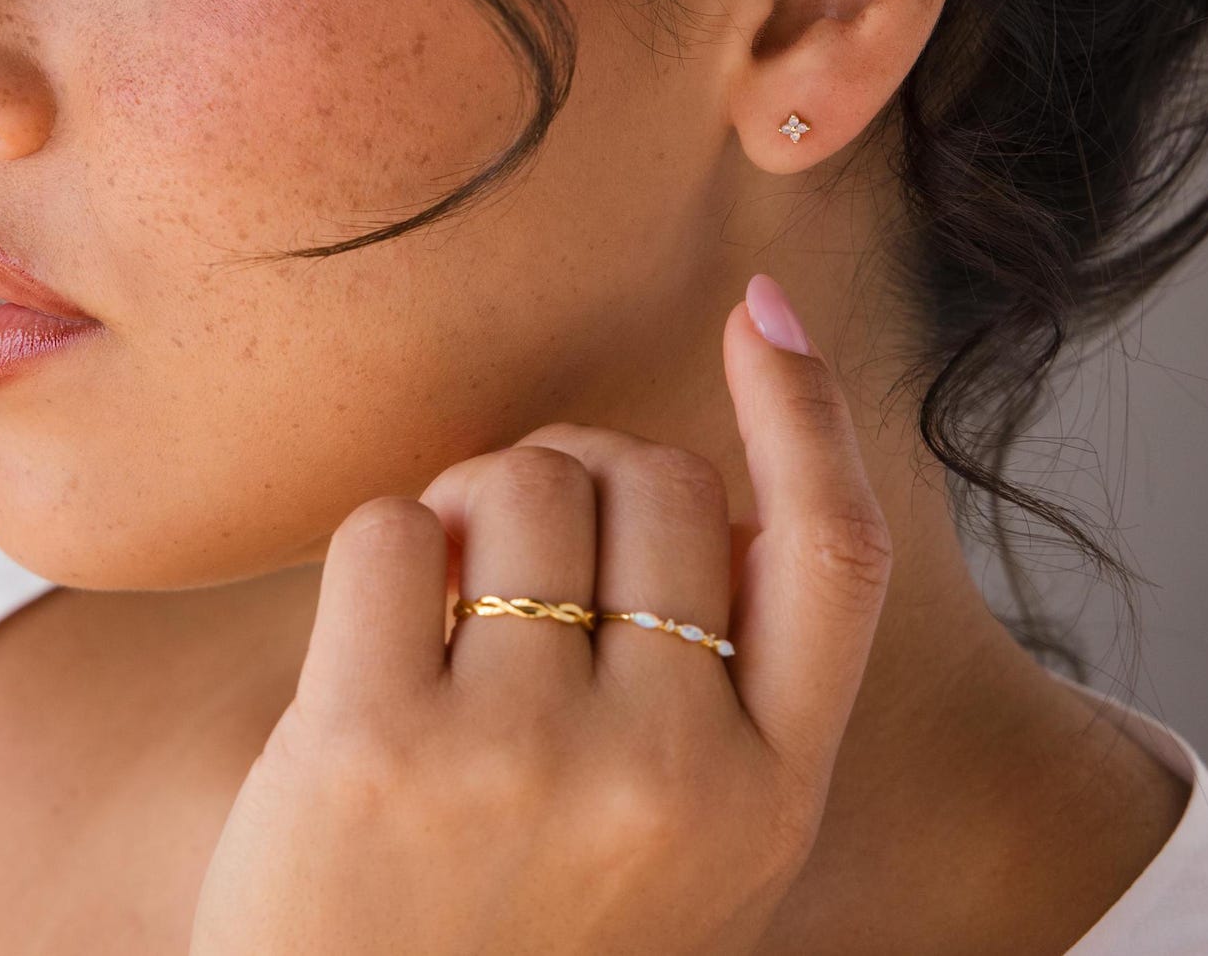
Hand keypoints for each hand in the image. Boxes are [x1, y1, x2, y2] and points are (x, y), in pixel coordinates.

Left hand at [188, 274, 892, 955]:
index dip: (807, 412)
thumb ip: (730, 689)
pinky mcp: (373, 748)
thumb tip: (711, 485)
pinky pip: (394, 524)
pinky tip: (375, 642)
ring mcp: (523, 760)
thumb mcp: (694, 852)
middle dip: (582, 475)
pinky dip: (385, 545)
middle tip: (526, 558)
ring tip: (451, 605)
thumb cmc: (531, 937)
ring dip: (474, 503)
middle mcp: (671, 773)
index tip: (763, 314)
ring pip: (521, 478)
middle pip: (651, 476)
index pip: (834, 553)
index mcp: (772, 796)